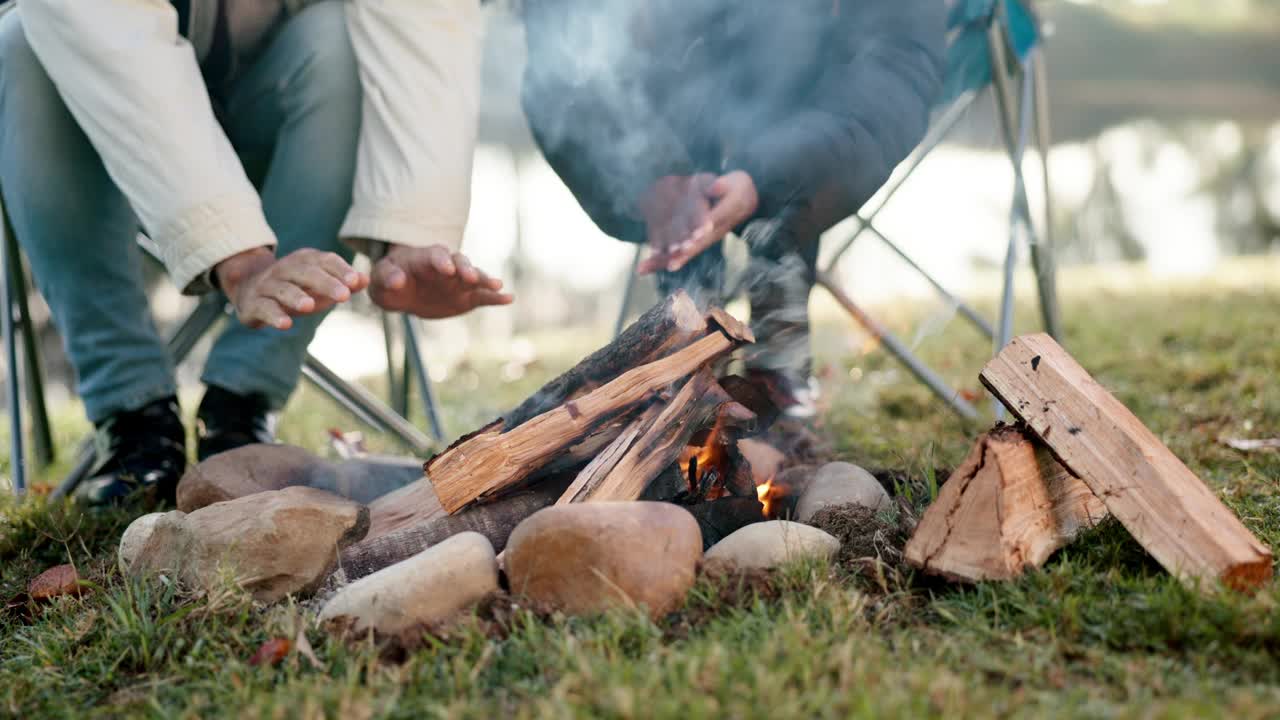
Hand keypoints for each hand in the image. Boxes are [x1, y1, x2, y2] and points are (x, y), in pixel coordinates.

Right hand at [216, 247, 367, 329]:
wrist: (248, 286)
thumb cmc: (295, 287)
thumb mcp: (320, 283)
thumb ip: (344, 282)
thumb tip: (366, 280)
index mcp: (304, 261)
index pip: (325, 261)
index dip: (340, 270)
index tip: (355, 281)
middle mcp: (285, 269)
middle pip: (306, 273)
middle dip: (325, 283)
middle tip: (343, 296)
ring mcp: (268, 285)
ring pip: (283, 289)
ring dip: (296, 297)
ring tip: (310, 307)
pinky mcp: (254, 303)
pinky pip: (264, 308)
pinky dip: (274, 315)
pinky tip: (285, 324)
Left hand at [369, 244, 513, 318]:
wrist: (402, 290)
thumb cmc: (389, 280)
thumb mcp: (381, 278)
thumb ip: (386, 277)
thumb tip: (396, 281)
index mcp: (425, 258)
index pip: (436, 256)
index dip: (442, 261)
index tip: (447, 269)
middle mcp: (447, 266)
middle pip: (460, 263)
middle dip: (466, 269)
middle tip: (471, 277)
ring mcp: (459, 281)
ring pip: (474, 277)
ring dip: (485, 280)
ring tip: (497, 286)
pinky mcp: (467, 297)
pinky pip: (483, 297)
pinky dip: (495, 297)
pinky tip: (509, 299)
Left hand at [638, 171, 757, 274]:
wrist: (745, 200)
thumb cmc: (737, 189)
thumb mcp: (735, 184)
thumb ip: (723, 186)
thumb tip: (716, 186)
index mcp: (722, 218)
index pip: (709, 228)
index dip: (699, 235)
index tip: (689, 244)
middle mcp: (712, 233)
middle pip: (694, 247)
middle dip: (680, 256)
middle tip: (668, 265)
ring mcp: (703, 239)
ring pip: (682, 253)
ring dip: (663, 261)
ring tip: (644, 269)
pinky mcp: (695, 240)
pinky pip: (677, 252)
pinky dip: (660, 260)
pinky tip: (642, 268)